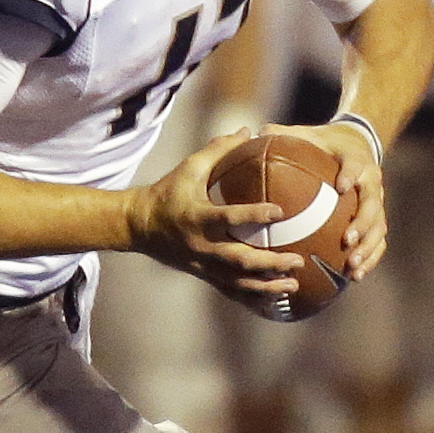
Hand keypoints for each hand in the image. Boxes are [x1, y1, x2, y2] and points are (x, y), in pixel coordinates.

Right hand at [124, 127, 304, 306]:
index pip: (229, 217)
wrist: (136, 225)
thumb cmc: (166, 192)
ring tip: (292, 285)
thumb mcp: (187, 168)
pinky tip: (273, 302)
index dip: (254, 215)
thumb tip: (248, 130)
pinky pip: (230, 290)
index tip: (281, 211)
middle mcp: (200, 245)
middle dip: (270, 263)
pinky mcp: (201, 274)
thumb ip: (218, 150)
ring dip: (266, 285)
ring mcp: (200, 264)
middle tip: (297, 260)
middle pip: (239, 259)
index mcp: (197, 217)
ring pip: (237, 281)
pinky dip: (252, 298)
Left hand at [283, 118, 386, 277]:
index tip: (340, 187)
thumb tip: (257, 132)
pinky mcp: (377, 218)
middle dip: (362, 224)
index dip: (351, 175)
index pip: (356, 166)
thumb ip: (285, 134)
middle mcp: (371, 182)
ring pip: (379, 227)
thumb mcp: (307, 134)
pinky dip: (370, 258)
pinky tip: (355, 277)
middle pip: (372, 204)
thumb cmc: (323, 142)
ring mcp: (376, 202)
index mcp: (356, 160)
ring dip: (367, 248)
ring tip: (351, 267)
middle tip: (346, 240)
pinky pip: (378, 241)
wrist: (356, 145)